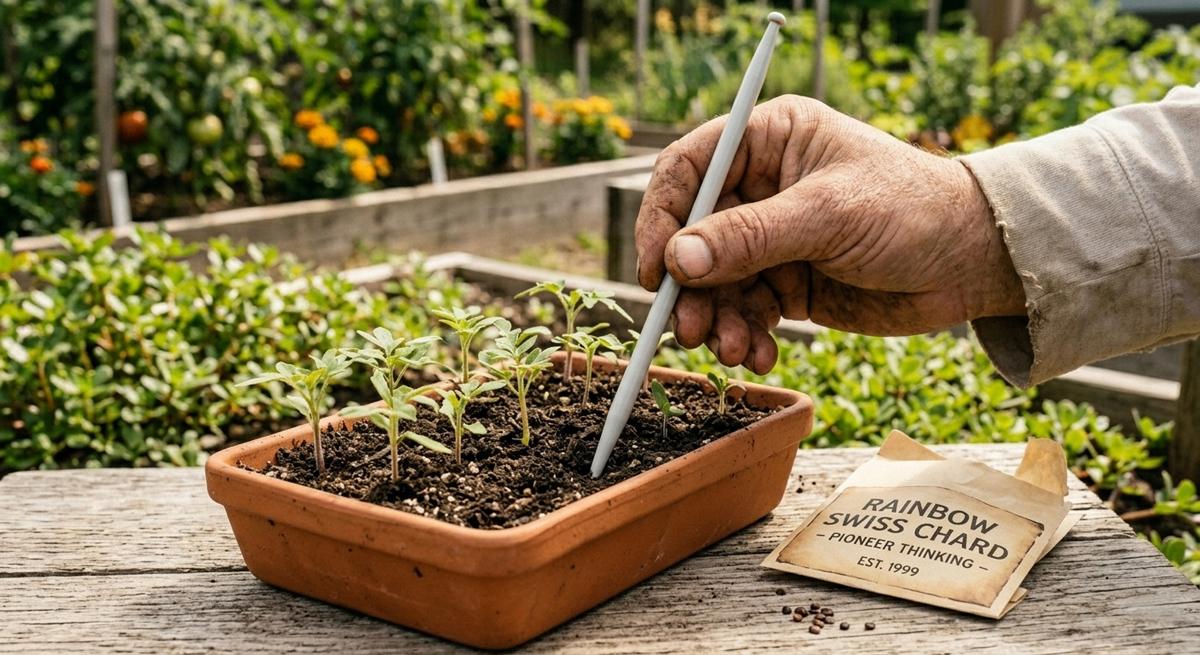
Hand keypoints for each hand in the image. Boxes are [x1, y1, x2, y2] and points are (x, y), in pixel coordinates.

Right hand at [636, 95, 1025, 373]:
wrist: (973, 263)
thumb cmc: (913, 211)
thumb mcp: (830, 216)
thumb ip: (751, 237)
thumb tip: (679, 259)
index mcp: (769, 140)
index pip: (689, 169)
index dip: (663, 217)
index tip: (656, 269)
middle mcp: (762, 186)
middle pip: (693, 235)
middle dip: (690, 287)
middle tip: (689, 330)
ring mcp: (772, 237)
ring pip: (714, 281)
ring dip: (717, 320)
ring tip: (734, 350)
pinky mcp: (785, 281)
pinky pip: (743, 310)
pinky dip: (744, 335)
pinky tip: (758, 354)